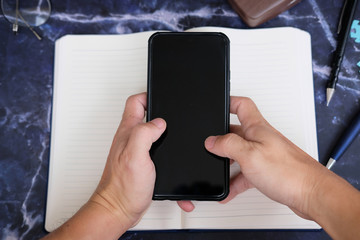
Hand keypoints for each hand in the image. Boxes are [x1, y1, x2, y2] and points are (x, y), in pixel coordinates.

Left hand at [90, 92, 165, 225]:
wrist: (119, 209)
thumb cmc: (123, 187)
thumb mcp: (135, 155)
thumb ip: (145, 133)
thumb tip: (159, 122)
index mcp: (129, 132)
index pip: (135, 103)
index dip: (148, 94)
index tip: (160, 93)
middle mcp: (131, 139)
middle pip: (142, 114)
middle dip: (154, 106)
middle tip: (165, 104)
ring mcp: (135, 151)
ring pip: (148, 131)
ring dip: (158, 126)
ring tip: (169, 123)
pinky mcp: (141, 163)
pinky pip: (151, 148)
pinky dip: (159, 145)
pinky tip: (166, 148)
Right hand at [179, 96, 325, 217]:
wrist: (312, 193)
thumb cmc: (289, 171)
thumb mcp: (249, 154)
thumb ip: (228, 145)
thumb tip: (212, 141)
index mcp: (257, 128)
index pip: (242, 105)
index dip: (229, 101)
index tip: (218, 103)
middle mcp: (262, 138)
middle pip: (237, 130)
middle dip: (222, 137)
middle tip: (211, 143)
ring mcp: (265, 154)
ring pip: (241, 154)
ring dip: (229, 162)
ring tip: (219, 169)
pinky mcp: (268, 171)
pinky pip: (247, 172)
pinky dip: (237, 180)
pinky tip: (230, 189)